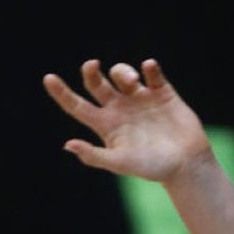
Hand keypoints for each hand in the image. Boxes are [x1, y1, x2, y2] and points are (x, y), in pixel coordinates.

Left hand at [43, 59, 212, 184]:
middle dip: (91, 72)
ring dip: (123, 72)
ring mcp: (140, 98)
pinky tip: (148, 68)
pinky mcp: (162, 92)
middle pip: (96, 83)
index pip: (77, 106)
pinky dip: (149, 67)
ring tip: (133, 82)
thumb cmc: (151, 168)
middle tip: (92, 65)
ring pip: (122, 74)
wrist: (186, 164)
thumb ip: (94, 155)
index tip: (48, 78)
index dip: (61, 93)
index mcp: (105, 124)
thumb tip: (67, 145)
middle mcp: (119, 108)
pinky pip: (152, 72)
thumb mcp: (120, 163)